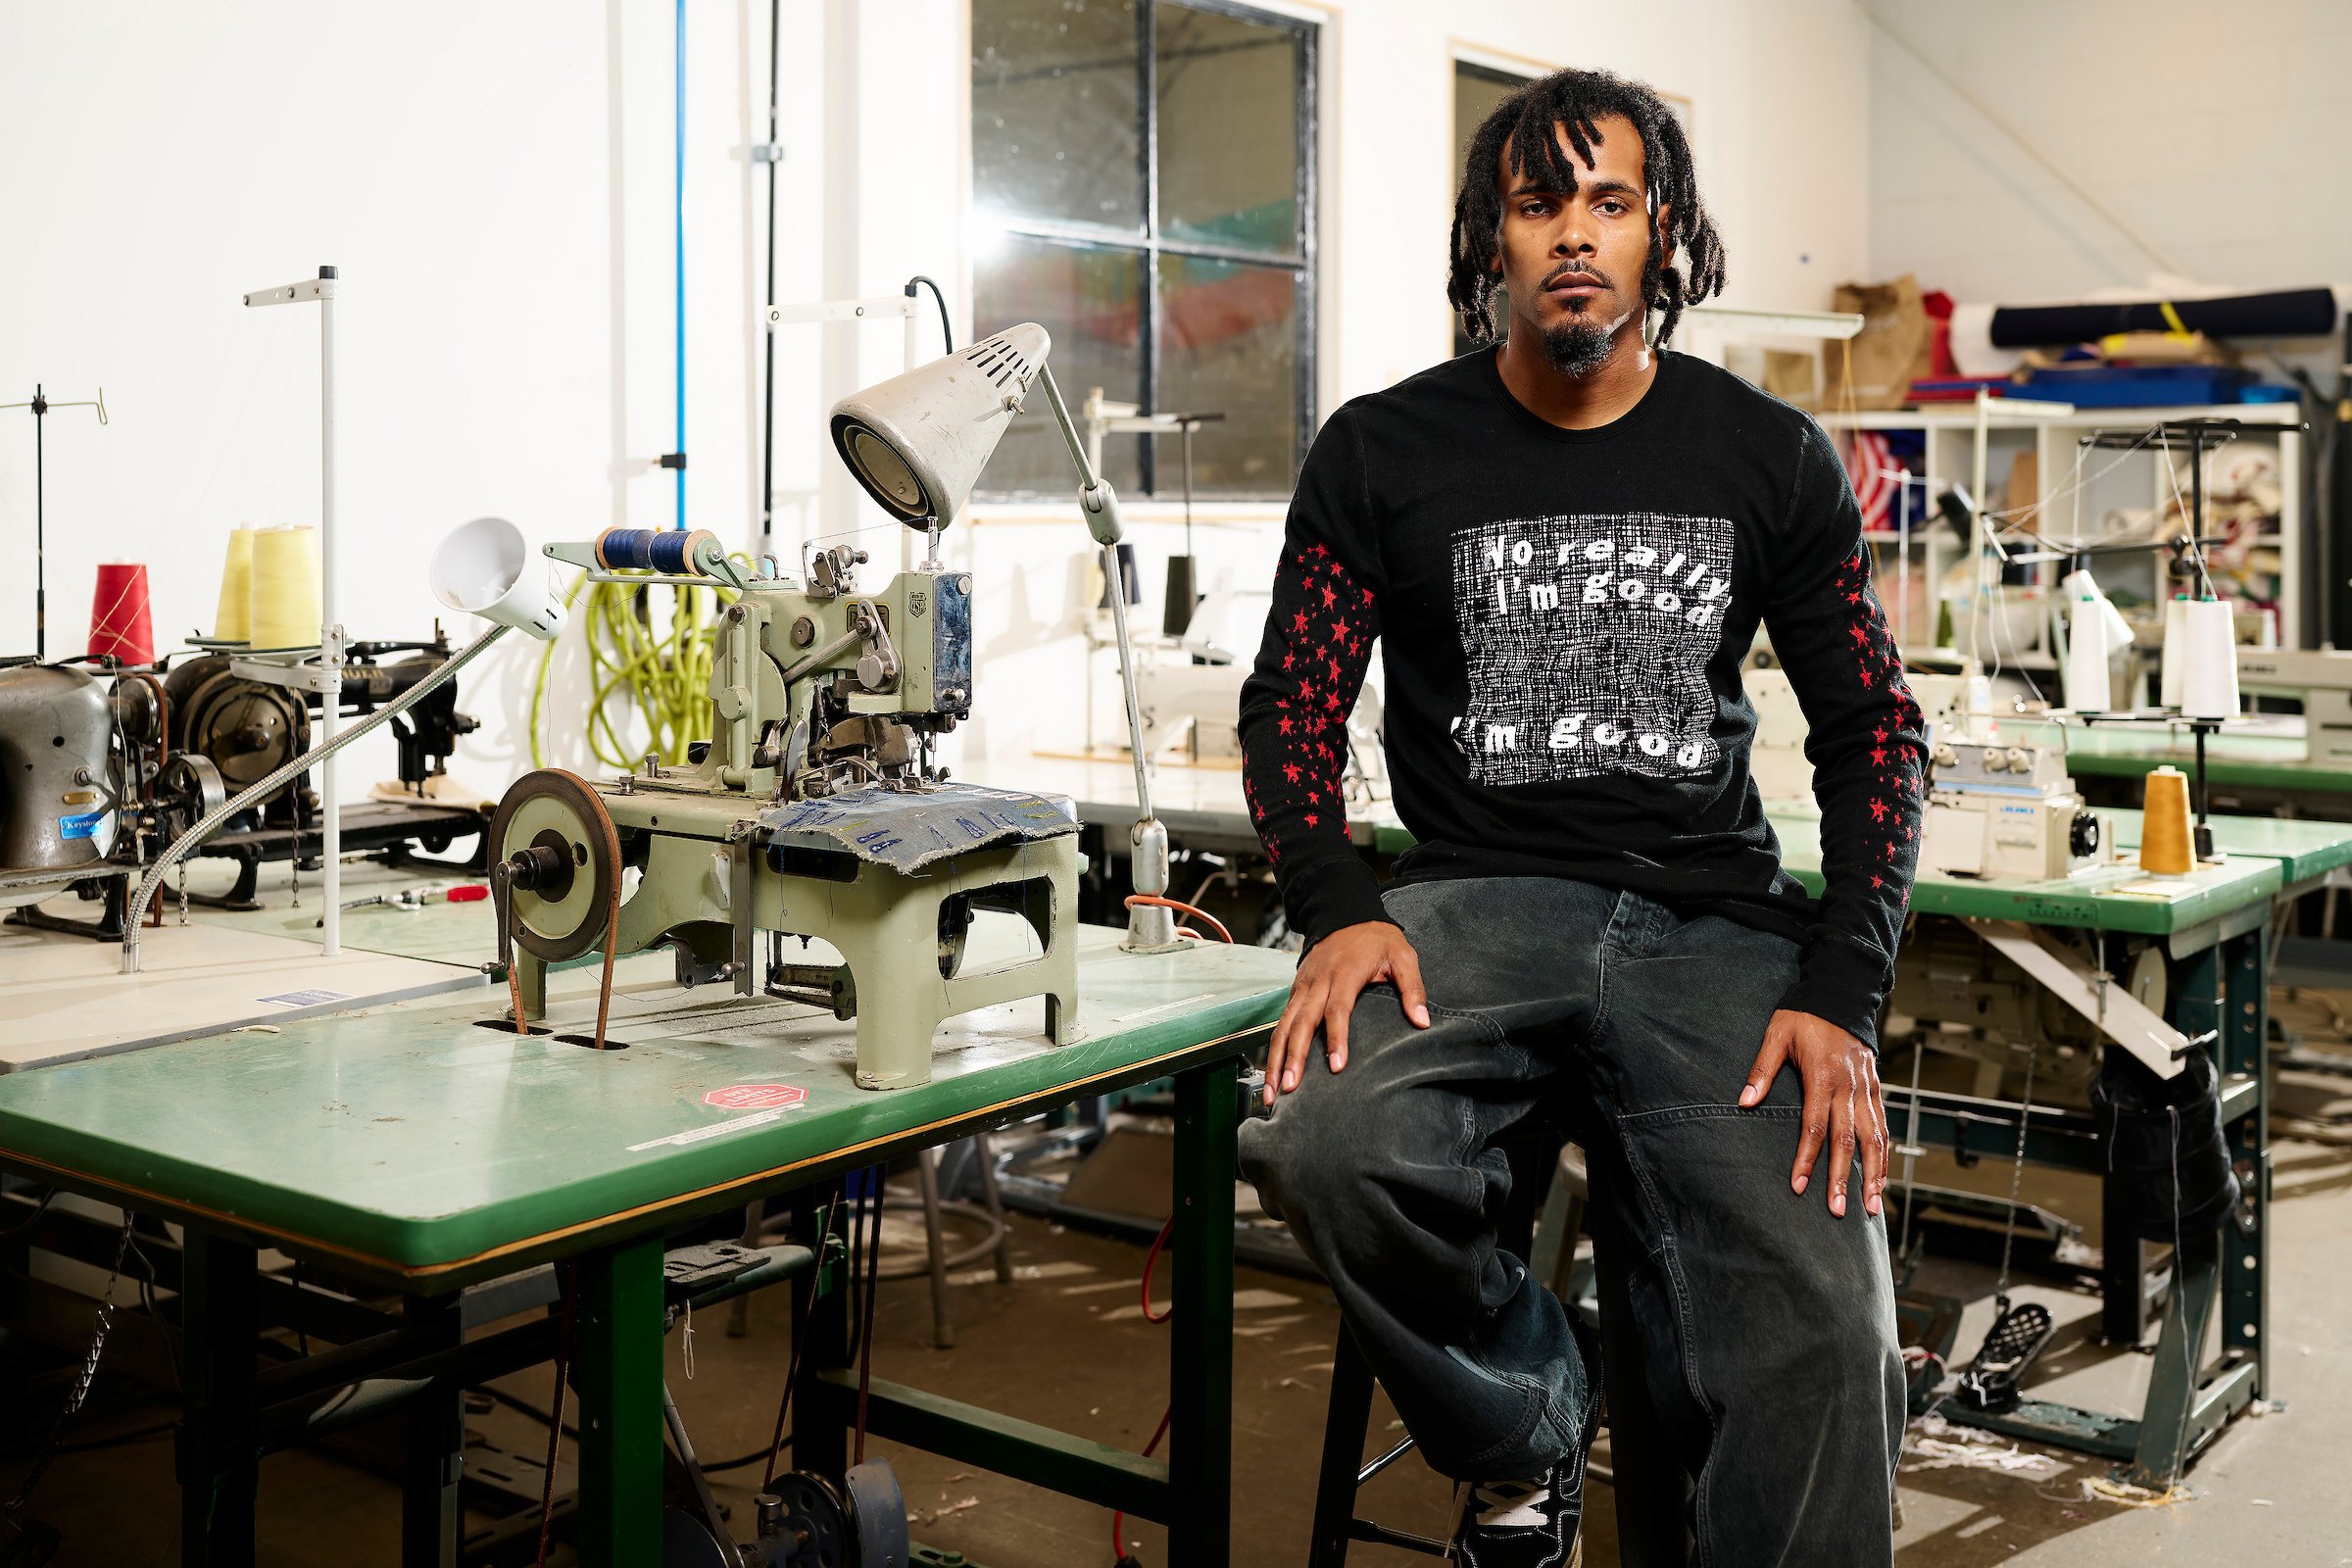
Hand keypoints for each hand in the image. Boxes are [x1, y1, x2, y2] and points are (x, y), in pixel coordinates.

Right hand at [1264, 922, 1428, 1103]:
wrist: (1343, 913)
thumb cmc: (1376, 938)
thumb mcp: (1403, 956)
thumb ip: (1412, 988)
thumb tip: (1422, 1021)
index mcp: (1345, 974)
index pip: (1337, 1010)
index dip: (1336, 1038)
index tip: (1336, 1066)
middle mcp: (1317, 982)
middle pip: (1302, 1023)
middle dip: (1293, 1058)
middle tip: (1290, 1089)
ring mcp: (1302, 987)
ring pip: (1284, 1027)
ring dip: (1276, 1060)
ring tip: (1273, 1092)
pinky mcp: (1295, 992)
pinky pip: (1281, 1023)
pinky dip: (1274, 1049)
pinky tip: (1272, 1074)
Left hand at [1739, 1009, 1888, 1218]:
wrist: (1840, 993)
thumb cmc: (1804, 1015)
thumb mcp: (1776, 1035)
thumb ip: (1761, 1070)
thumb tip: (1744, 1101)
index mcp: (1823, 1077)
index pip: (1815, 1127)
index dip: (1807, 1158)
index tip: (1800, 1186)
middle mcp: (1850, 1087)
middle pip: (1847, 1140)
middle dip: (1844, 1178)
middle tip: (1840, 1210)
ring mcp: (1867, 1089)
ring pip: (1874, 1138)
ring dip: (1874, 1173)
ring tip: (1871, 1206)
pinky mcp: (1876, 1088)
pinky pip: (1883, 1126)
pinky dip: (1884, 1153)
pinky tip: (1882, 1177)